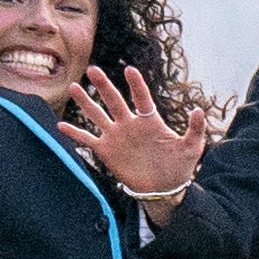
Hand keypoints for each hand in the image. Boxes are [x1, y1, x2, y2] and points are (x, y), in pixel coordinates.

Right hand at [63, 65, 203, 198]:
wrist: (163, 188)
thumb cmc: (179, 166)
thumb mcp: (192, 147)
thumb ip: (195, 128)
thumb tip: (198, 109)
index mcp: (150, 121)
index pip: (141, 98)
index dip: (136, 84)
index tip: (129, 70)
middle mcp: (130, 124)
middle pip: (114, 101)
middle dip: (104, 86)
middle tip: (93, 70)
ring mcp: (116, 137)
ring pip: (97, 115)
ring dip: (85, 102)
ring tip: (74, 87)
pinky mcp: (106, 151)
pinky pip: (87, 139)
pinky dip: (74, 133)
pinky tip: (61, 126)